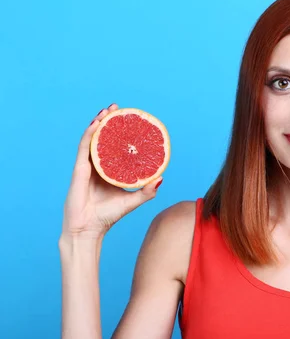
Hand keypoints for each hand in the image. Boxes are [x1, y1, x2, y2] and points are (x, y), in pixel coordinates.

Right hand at [61, 104, 162, 240]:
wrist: (89, 230)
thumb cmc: (108, 216)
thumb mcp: (132, 201)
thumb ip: (146, 191)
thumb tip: (161, 178)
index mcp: (107, 170)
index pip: (112, 146)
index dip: (118, 132)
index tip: (128, 120)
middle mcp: (96, 165)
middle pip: (101, 138)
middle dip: (108, 121)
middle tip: (117, 108)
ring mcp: (86, 166)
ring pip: (91, 139)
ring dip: (99, 122)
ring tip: (108, 110)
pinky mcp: (79, 170)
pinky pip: (84, 148)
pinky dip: (90, 134)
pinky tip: (97, 124)